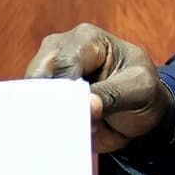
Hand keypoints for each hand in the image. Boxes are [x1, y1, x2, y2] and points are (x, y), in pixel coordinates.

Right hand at [26, 22, 173, 154]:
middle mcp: (61, 50)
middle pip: (39, 75)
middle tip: (68, 124)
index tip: (80, 113)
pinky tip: (58, 134)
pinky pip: (33, 109)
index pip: (65, 62)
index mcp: (87, 40)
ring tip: (68, 131)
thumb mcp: (139, 91)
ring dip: (47, 115)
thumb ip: (113, 95)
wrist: (141, 117)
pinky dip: (43, 123)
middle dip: (50, 102)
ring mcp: (49, 73)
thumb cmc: (142, 93)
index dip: (66, 90)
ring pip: (31, 94)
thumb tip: (87, 105)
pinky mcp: (44, 95)